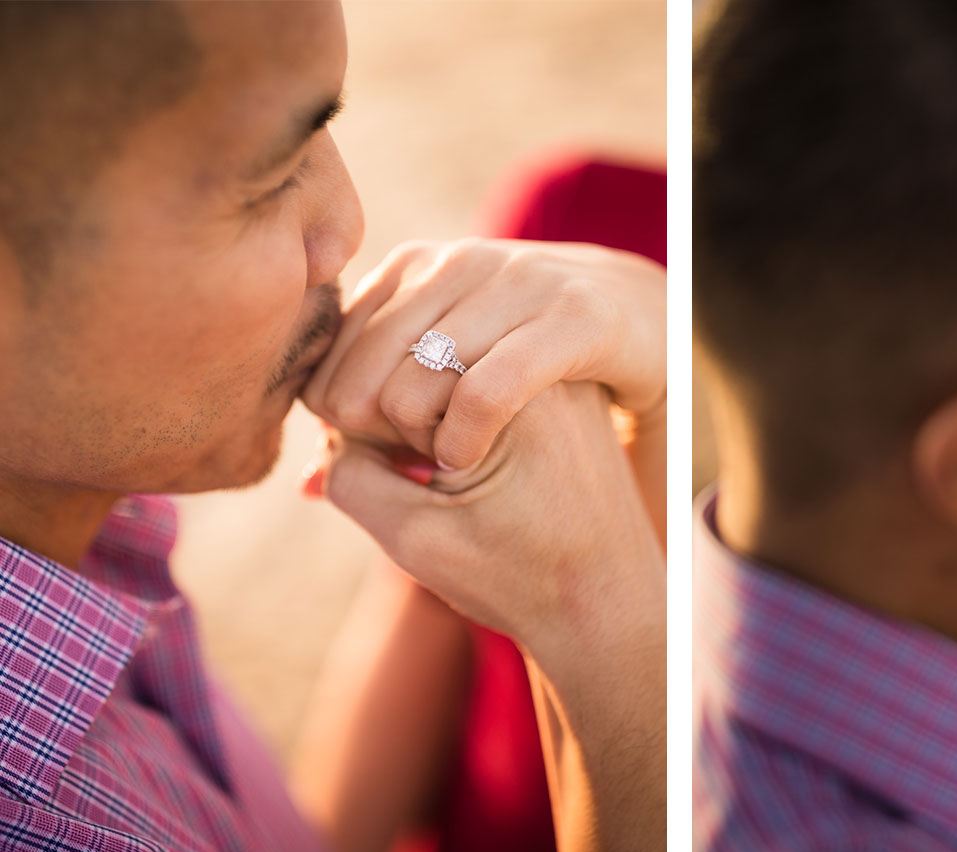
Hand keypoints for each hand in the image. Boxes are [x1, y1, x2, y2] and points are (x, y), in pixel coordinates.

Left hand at [300, 238, 665, 470]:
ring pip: (416, 382)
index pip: (332, 354)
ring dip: (417, 442)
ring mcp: (519, 283)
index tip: (377, 446)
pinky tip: (465, 461)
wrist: (648, 319)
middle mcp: (460, 262)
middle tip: (409, 461)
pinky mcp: (572, 318)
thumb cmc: (535, 361)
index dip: (338, 416)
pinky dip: (462, 438)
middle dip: (372, 433)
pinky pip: (486, 391)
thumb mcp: (454, 366)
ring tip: (439, 464)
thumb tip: (306, 483)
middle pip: (364, 373)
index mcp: (416, 264)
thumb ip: (383, 406)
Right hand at [313, 380, 662, 652]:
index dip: (375, 444)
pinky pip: (468, 383)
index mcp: (513, 391)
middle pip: (408, 363)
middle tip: (436, 486)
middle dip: (391, 427)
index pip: (382, 379)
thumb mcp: (416, 540)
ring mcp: (547, 372)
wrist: (608, 606)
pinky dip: (445, 421)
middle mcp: (538, 365)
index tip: (430, 491)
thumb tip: (328, 424)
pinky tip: (457, 468)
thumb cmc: (521, 580)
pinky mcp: (548, 389)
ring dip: (415, 424)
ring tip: (451, 478)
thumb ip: (350, 476)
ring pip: (434, 371)